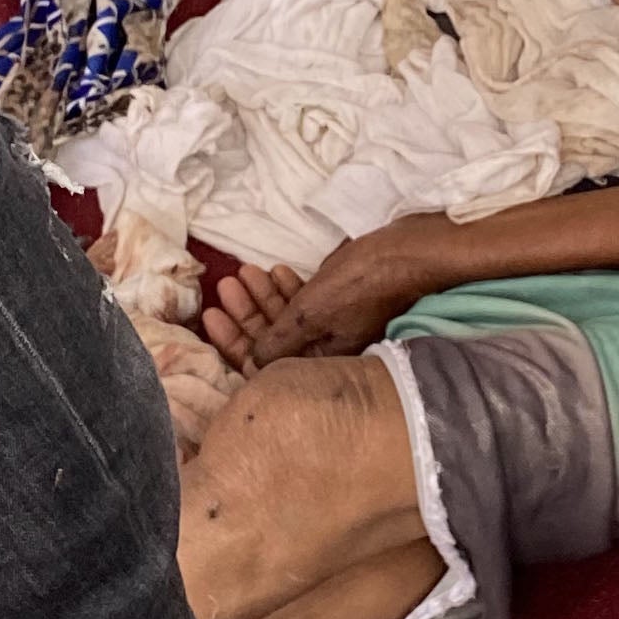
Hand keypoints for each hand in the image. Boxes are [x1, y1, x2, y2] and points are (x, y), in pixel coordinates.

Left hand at [201, 223, 451, 371]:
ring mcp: (335, 328)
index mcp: (322, 367)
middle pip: (273, 341)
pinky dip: (288, 290)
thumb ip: (278, 342)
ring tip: (243, 272)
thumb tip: (251, 366)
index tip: (210, 317)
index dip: (235, 343)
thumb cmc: (359, 284)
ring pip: (288, 319)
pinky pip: (306, 305)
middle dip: (245, 314)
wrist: (407, 251)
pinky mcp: (343, 306)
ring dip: (263, 297)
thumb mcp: (309, 315)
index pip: (266, 367)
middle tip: (223, 287)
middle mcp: (327, 353)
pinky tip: (276, 271)